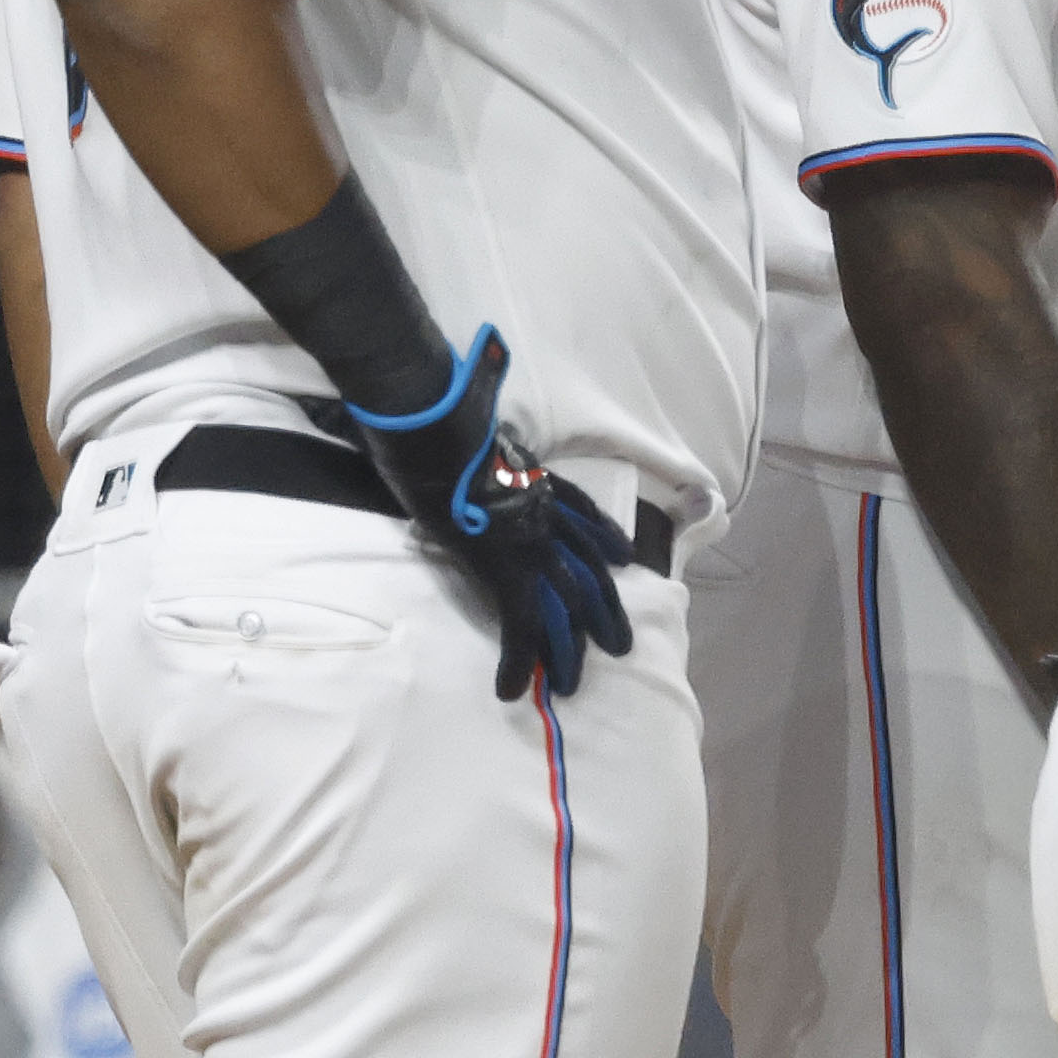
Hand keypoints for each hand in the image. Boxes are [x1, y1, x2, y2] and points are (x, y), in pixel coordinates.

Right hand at [341, 326, 633, 703]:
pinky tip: (511, 688)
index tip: (624, 560)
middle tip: (619, 644)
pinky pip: (519, 626)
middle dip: (603, 610)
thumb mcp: (473, 408)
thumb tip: (477, 370)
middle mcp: (543, 514)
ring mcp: (529, 544)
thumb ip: (482, 405)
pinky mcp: (505, 570)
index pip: (580, 513)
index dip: (604, 539)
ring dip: (567, 650)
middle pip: (586, 570)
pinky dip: (518, 660)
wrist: (434, 419)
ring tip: (569, 683)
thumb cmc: (442, 409)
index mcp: (534, 478)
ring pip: (563, 608)